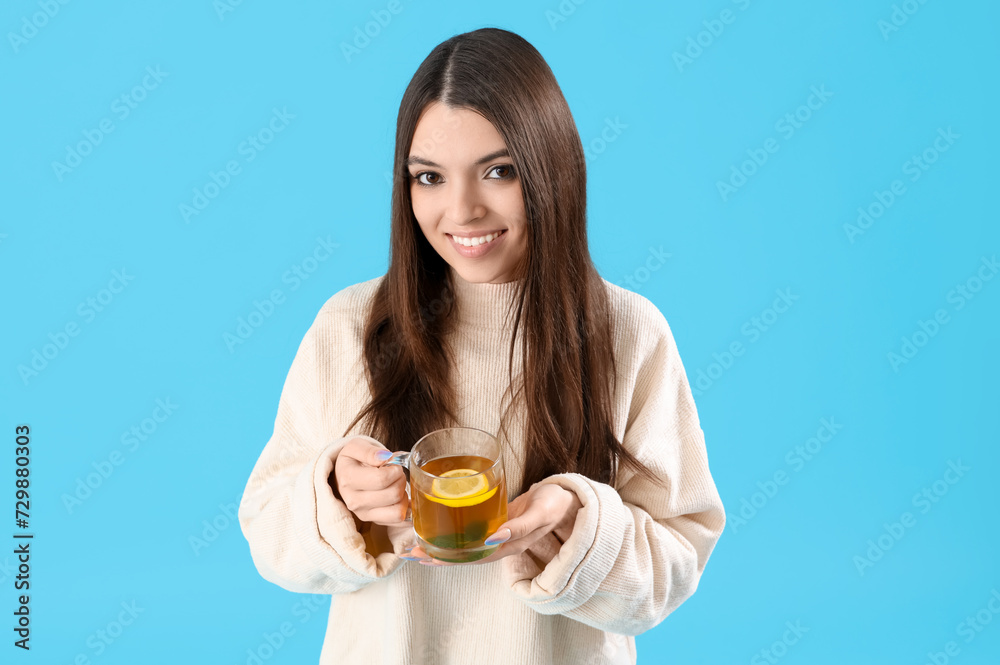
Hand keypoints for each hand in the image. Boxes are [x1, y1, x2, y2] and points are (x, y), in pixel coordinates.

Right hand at [331, 437, 408, 526]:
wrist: (345, 476)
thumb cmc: (354, 460)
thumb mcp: (356, 447)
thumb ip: (369, 451)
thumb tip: (385, 457)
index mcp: (349, 479)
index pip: (382, 479)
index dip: (395, 470)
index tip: (393, 465)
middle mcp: (354, 501)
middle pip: (393, 494)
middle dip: (401, 480)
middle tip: (396, 474)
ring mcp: (364, 514)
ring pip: (398, 511)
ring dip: (403, 495)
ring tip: (395, 485)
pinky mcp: (374, 522)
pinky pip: (399, 520)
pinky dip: (405, 509)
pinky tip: (399, 498)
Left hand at [407, 482, 582, 565]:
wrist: (567, 497)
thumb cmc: (555, 503)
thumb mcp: (540, 513)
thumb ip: (519, 527)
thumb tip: (494, 537)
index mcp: (510, 545)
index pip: (474, 557)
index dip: (450, 559)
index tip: (427, 557)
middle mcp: (501, 544)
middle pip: (465, 555)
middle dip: (438, 555)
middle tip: (412, 552)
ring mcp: (499, 534)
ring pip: (467, 545)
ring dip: (443, 546)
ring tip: (418, 544)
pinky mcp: (499, 521)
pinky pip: (474, 532)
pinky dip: (457, 533)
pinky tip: (442, 528)